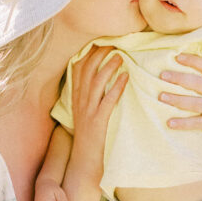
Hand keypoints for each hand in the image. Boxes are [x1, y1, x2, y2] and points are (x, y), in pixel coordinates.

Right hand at [68, 46, 127, 182]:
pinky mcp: (98, 121)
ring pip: (96, 83)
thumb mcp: (85, 110)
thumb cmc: (89, 133)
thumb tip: (100, 75)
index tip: (100, 42)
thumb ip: (89, 93)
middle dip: (99, 55)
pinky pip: (107, 101)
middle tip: (113, 44)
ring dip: (108, 67)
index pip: (78, 68)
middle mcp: (79, 100)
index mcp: (76, 96)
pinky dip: (116, 87)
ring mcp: (87, 110)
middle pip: (86, 71)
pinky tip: (125, 77)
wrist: (84, 158)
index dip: (89, 53)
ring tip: (120, 56)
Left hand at [158, 53, 201, 149]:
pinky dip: (182, 123)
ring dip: (177, 99)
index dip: (193, 61)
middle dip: (179, 78)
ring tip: (161, 96)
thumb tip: (181, 62)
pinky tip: (170, 123)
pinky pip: (195, 123)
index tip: (177, 57)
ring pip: (195, 103)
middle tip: (162, 75)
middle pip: (197, 83)